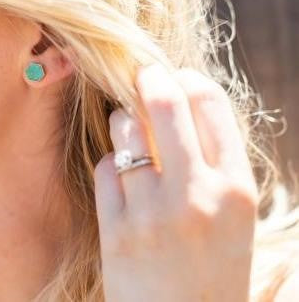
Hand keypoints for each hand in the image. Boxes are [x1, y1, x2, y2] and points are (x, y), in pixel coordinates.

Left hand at [94, 64, 258, 301]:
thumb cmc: (213, 269)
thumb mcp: (233, 216)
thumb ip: (213, 162)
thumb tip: (182, 100)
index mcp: (236, 188)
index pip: (210, 103)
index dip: (188, 79)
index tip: (176, 76)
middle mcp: (197, 195)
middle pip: (165, 103)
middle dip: (149, 78)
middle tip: (142, 74)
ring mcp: (153, 213)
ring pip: (126, 131)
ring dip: (124, 120)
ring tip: (127, 125)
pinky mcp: (116, 230)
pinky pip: (105, 168)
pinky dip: (110, 163)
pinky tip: (120, 176)